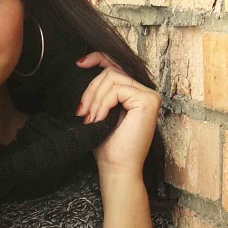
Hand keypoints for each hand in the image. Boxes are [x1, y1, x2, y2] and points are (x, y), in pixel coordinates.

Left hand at [75, 52, 160, 176]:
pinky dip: (103, 103)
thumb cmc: (107, 146)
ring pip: (112, 78)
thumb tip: (82, 66)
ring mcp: (149, 95)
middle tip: (82, 113)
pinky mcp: (148, 100)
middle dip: (90, 91)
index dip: (97, 59)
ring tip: (90, 119)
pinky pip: (117, 89)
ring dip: (95, 99)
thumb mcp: (97, 113)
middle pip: (110, 72)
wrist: (117, 168)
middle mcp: (144, 92)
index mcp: (133, 94)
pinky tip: (99, 118)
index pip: (115, 67)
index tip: (79, 63)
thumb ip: (97, 92)